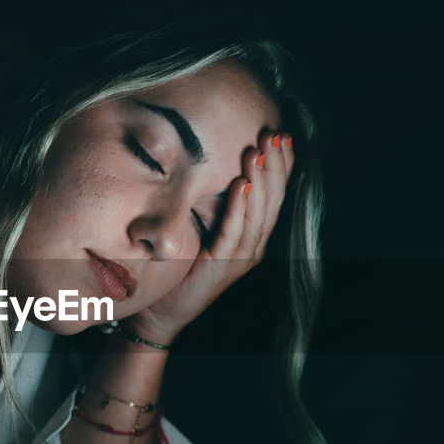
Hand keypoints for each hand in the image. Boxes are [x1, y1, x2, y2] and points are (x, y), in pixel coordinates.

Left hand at [125, 130, 294, 344]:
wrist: (161, 310)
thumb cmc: (179, 265)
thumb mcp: (200, 225)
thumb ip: (212, 201)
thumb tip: (210, 161)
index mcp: (252, 234)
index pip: (275, 194)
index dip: (281, 164)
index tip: (280, 134)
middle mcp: (253, 246)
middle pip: (273, 200)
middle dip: (275, 165)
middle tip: (273, 134)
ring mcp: (241, 258)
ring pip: (259, 214)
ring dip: (261, 180)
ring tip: (259, 151)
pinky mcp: (223, 267)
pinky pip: (234, 233)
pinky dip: (239, 208)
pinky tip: (242, 184)